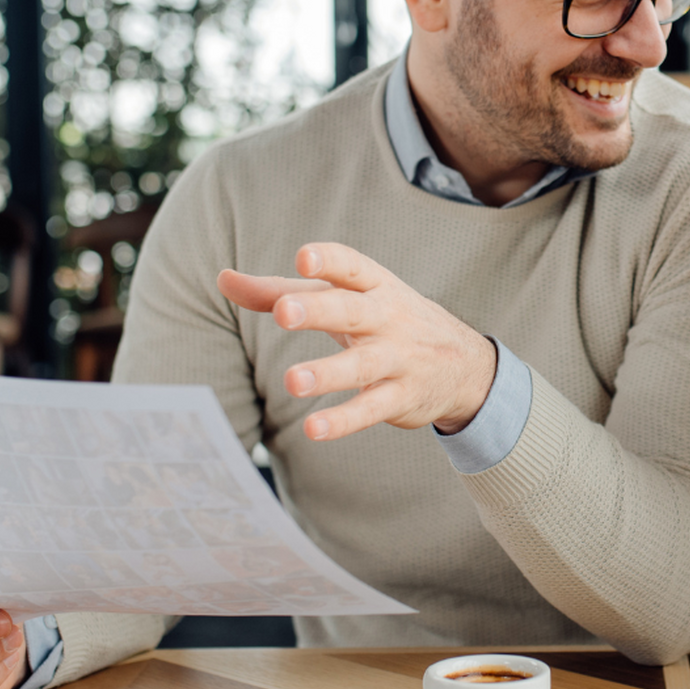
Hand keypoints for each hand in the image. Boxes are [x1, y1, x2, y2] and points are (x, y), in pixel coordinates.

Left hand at [218, 243, 497, 439]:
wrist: (466, 365)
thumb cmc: (387, 321)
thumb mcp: (345, 299)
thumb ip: (282, 291)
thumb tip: (223, 278)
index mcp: (374, 285)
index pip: (351, 267)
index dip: (329, 261)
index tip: (303, 258)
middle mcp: (388, 317)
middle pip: (351, 311)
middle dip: (319, 310)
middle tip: (284, 312)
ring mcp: (398, 357)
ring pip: (361, 366)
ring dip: (328, 373)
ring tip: (292, 383)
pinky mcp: (402, 397)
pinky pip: (372, 409)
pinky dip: (345, 420)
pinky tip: (315, 429)